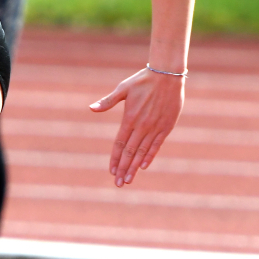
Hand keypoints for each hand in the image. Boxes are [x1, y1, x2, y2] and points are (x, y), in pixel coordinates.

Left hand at [89, 67, 184, 186]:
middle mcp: (142, 126)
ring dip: (135, 167)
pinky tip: (144, 166)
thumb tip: (91, 108)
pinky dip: (150, 156)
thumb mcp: (123, 89)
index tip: (111, 171)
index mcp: (130, 118)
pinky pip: (156, 145)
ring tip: (129, 179)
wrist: (167, 75)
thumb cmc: (142, 81)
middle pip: (130, 152)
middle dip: (124, 168)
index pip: (120, 144)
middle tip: (119, 183)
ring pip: (143, 152)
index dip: (115, 158)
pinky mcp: (166, 127)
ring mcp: (155, 127)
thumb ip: (108, 102)